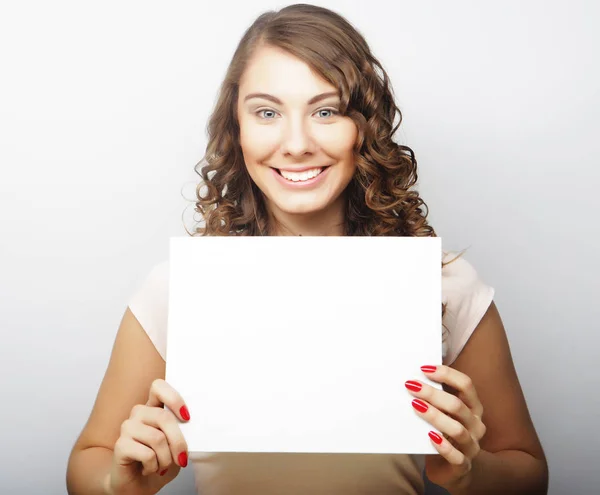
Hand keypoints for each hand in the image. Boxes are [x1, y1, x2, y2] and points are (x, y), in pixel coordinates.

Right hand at [106, 379, 190, 494]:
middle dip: (178, 441)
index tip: (186, 417)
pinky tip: (148, 468)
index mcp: (153, 409)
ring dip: (165, 458)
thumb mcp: (177, 448)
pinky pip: (146, 453)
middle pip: (163, 416)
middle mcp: (139, 414)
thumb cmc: (159, 464)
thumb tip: (192, 425)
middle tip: (181, 459)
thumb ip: (182, 433)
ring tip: (162, 466)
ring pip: (157, 437)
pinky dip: (153, 465)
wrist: (137, 487)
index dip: (174, 398)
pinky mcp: (120, 445)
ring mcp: (127, 428)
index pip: (158, 387)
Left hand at [404, 365, 486, 489]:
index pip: (466, 385)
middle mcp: (476, 424)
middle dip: (433, 394)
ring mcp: (472, 445)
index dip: (446, 374)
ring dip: (435, 416)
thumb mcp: (444, 412)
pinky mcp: (463, 465)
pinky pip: (456, 457)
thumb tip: (414, 375)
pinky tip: (430, 436)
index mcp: (473, 406)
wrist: (452, 468)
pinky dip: (443, 447)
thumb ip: (436, 395)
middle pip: (457, 405)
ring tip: (416, 407)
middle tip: (411, 386)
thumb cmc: (444, 433)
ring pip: (457, 429)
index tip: (423, 369)